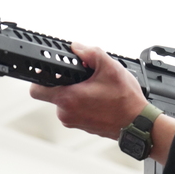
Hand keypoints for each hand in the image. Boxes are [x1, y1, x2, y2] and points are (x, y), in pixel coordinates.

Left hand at [29, 42, 146, 139]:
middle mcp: (66, 114)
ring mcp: (73, 122)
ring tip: (95, 88)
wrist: (138, 124)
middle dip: (65, 83)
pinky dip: (83, 103)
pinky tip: (98, 99)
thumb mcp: (110, 68)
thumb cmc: (125, 101)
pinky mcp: (82, 126)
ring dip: (76, 93)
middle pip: (53, 93)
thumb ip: (90, 53)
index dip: (40, 77)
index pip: (36, 89)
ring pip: (65, 102)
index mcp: (68, 99)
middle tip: (83, 78)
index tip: (51, 71)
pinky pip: (75, 110)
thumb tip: (76, 47)